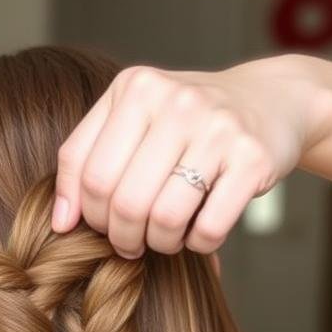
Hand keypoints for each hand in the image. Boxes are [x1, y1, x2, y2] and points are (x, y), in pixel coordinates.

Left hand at [52, 55, 331, 256]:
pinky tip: (199, 231)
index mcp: (136, 88)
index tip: (101, 226)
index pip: (89, 174)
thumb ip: (85, 159)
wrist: (271, 100)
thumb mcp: (131, 119)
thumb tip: (60, 223)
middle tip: (132, 242)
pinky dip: (198, 243)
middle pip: (124, 202)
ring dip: (161, 244)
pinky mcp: (253, 160)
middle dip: (123, 237)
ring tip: (165, 237)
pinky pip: (209, 228)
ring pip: (165, 219)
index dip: (89, 215)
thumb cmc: (186, 121)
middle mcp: (176, 102)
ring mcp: (218, 129)